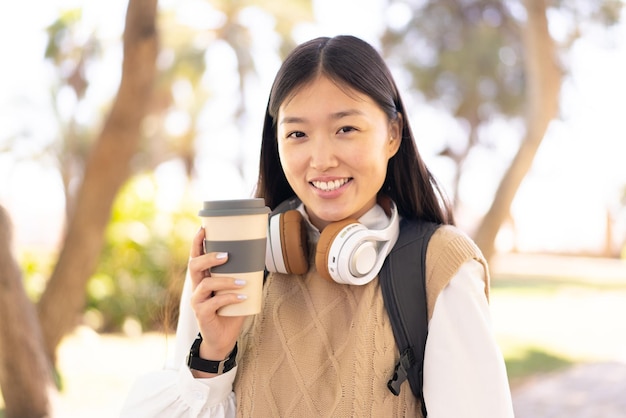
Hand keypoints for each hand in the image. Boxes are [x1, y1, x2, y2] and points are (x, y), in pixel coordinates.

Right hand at [188, 227, 246, 368]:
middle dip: (209, 258)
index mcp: (203, 277)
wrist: (223, 338)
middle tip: (227, 255)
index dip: (197, 242)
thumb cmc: (231, 310)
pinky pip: (214, 303)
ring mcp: (197, 301)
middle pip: (194, 266)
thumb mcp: (236, 290)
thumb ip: (243, 275)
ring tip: (243, 282)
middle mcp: (196, 287)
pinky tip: (243, 297)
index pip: (195, 256)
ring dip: (225, 281)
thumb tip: (260, 257)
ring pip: (205, 285)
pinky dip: (230, 298)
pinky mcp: (202, 314)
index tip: (204, 228)